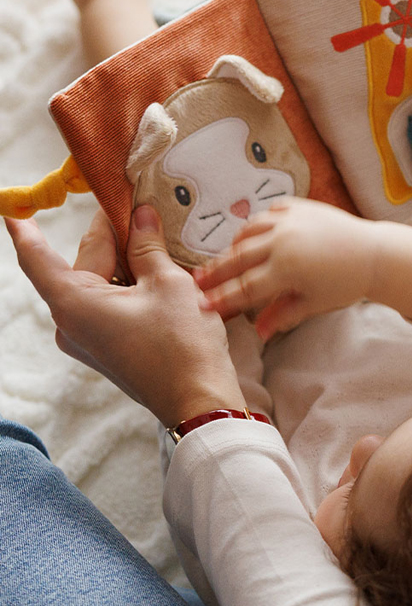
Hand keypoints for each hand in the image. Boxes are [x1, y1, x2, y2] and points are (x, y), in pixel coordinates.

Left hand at [7, 205, 244, 427]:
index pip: (37, 256)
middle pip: (83, 263)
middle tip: (141, 205)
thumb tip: (141, 215)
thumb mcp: (168, 283)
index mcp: (74, 302)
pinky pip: (107, 302)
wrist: (199, 399)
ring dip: (125, 259)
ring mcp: (86, 337)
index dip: (25, 228)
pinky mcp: (105, 347)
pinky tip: (156, 271)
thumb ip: (148, 246)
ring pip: (98, 282)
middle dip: (111, 235)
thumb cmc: (183, 345)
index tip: (13, 207)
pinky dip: (128, 283)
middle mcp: (69, 322)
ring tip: (158, 239)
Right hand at [195, 198, 411, 336]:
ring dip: (234, 246)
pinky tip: (250, 236)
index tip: (201, 305)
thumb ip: (283, 314)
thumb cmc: (345, 283)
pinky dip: (256, 226)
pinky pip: (267, 214)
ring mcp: (289, 220)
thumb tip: (257, 332)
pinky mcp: (298, 206)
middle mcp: (283, 241)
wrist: (373, 253)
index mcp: (287, 269)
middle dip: (215, 271)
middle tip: (196, 281)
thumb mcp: (314, 303)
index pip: (245, 288)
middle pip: (238, 258)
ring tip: (225, 259)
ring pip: (248, 231)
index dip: (222, 298)